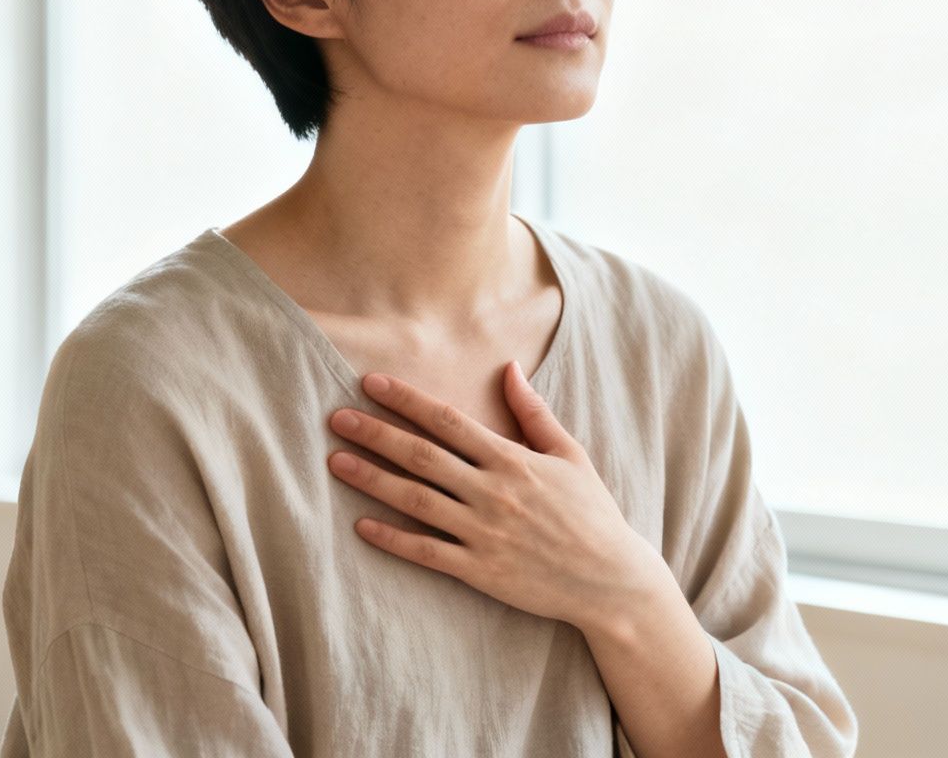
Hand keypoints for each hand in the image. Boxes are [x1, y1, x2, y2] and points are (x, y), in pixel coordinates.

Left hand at [326, 361, 674, 636]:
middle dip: (376, 433)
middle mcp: (493, 492)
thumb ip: (534, 413)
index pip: (449, 420)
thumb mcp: (570, 455)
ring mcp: (484, 533)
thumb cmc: (592, 514)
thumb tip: (509, 367)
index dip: (407, 400)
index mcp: (513, 460)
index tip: (372, 382)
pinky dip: (393, 539)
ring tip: (336, 461)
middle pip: (422, 456)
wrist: (611, 580)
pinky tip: (361, 525)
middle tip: (337, 418)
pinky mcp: (480, 570)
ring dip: (372, 479)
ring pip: (416, 500)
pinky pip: (427, 552)